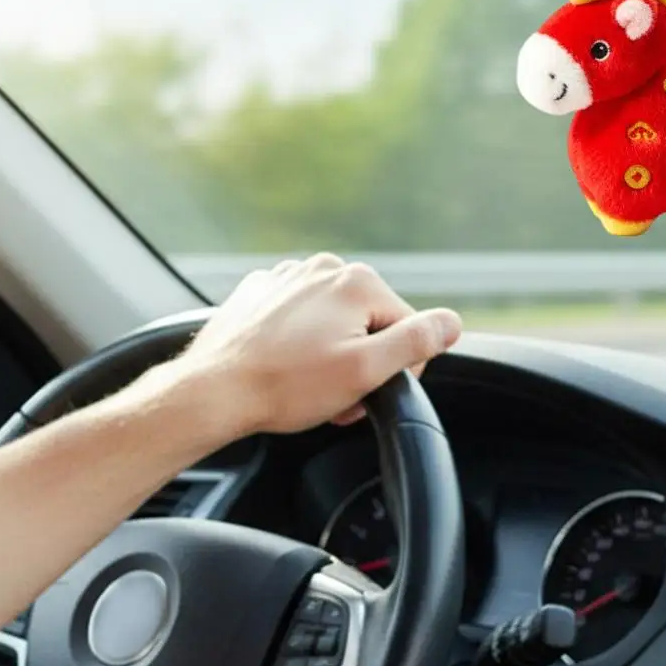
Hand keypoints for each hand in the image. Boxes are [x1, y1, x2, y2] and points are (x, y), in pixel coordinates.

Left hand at [170, 254, 462, 441]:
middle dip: (361, 362)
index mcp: (357, 281)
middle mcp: (324, 268)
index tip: (366, 394)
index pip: (408, 329)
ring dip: (331, 355)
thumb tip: (451, 322)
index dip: (396, 371)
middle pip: (369, 323)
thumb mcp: (365, 371)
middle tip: (335, 397)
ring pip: (333, 322)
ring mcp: (288, 276)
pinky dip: (298, 343)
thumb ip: (416, 342)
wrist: (214, 390)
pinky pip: (298, 319)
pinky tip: (283, 368)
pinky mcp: (261, 293)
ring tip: (306, 386)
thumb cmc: (286, 385)